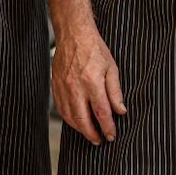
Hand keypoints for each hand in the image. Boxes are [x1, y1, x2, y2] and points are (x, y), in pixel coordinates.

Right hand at [51, 24, 125, 145]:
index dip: (107, 127)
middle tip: (99, 141)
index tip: (112, 135)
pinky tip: (76, 121)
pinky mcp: (55, 85)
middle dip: (92, 134)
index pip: (101, 112)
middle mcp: (75, 86)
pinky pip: (61, 108)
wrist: (73, 33)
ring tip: (89, 133)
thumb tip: (120, 110)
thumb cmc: (94, 48)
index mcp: (92, 81)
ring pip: (70, 117)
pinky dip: (69, 118)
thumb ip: (115, 91)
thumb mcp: (111, 67)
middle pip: (83, 120)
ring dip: (80, 129)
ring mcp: (63, 87)